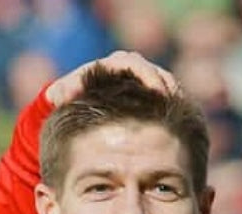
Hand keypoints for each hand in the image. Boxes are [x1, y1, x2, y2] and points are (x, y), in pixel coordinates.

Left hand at [45, 50, 180, 106]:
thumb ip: (62, 92)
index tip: (159, 93)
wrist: (74, 102)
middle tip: (175, 105)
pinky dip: (170, 104)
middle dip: (167, 86)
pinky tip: (175, 120)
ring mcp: (138, 79)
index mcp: (112, 64)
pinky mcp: (144, 92)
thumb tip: (62, 93)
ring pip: (163, 82)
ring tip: (180, 114)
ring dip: (172, 96)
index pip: (136, 64)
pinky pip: (163, 95)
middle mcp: (128, 67)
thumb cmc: (68, 97)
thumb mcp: (62, 94)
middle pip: (155, 72)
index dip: (149, 76)